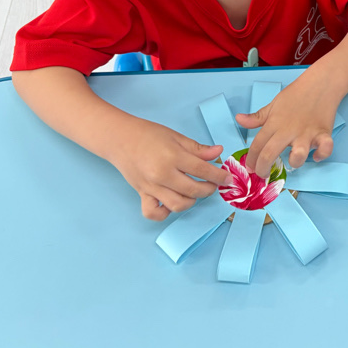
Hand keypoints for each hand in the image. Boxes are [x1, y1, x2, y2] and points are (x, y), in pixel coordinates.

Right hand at [107, 117, 231, 220]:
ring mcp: (151, 187)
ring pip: (178, 205)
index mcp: (173, 157)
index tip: (227, 178)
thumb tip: (219, 152)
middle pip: (194, 190)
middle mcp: (162, 175)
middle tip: (213, 184)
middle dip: (209, 189)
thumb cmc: (148, 134)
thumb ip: (198, 148)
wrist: (120, 139)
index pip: (203, 170)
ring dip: (191, 201)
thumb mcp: (176, 137)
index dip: (219, 176)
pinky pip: (154, 213)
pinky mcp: (142, 194)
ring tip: (194, 191)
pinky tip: (172, 202)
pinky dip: (165, 212)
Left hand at [236, 72, 342, 177]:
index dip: (252, 160)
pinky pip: (325, 149)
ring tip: (292, 161)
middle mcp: (289, 130)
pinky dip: (321, 154)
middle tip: (262, 174)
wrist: (320, 83)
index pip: (257, 145)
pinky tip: (316, 155)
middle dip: (263, 168)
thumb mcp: (273, 105)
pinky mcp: (324, 133)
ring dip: (294, 162)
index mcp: (274, 123)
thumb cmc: (296, 94)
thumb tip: (238, 119)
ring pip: (298, 155)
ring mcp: (307, 133)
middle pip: (270, 154)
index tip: (252, 167)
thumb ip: (256, 117)